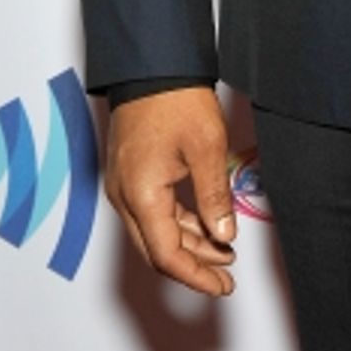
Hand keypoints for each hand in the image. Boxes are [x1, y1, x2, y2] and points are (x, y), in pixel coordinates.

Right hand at [105, 87, 237, 295]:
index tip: (221, 286)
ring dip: (189, 244)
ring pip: (155, 231)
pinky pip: (152, 211)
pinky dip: (179, 223)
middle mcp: (125, 196)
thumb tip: (224, 235)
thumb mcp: (206, 148)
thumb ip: (214, 197)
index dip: (195, 276)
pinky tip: (204, 224)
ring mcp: (124, 185)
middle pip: (157, 249)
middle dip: (193, 266)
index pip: (167, 255)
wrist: (152, 65)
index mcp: (141, 195)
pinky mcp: (130, 174)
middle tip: (226, 277)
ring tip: (224, 250)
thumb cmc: (175, 99)